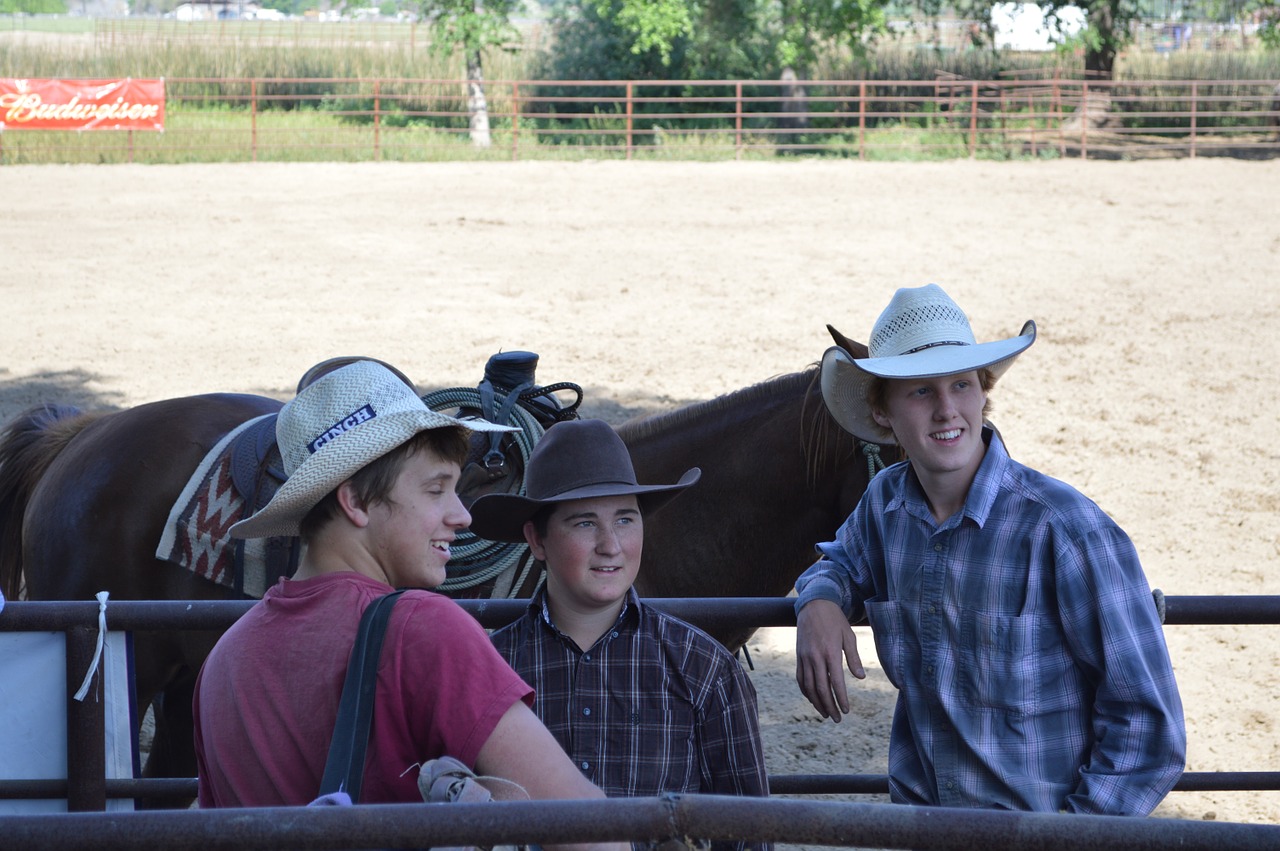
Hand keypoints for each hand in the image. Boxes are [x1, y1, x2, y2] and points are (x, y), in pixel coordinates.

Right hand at [795, 599, 864, 721]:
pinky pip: (800, 678)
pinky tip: (813, 699)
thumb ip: (854, 658)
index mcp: (830, 652)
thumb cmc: (835, 620)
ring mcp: (804, 657)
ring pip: (808, 686)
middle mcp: (815, 657)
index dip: (841, 698)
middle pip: (820, 688)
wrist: (813, 605)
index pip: (835, 682)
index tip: (846, 710)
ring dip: (816, 703)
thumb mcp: (849, 636)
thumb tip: (861, 677)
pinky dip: (806, 692)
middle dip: (829, 706)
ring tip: (825, 713)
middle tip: (836, 718)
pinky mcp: (799, 656)